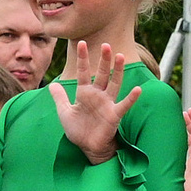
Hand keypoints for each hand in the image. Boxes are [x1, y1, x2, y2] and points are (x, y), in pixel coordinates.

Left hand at [49, 41, 142, 164]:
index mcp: (84, 93)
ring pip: (113, 83)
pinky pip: (124, 105)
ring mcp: (107, 104)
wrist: (88, 147)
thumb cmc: (78, 130)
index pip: (83, 72)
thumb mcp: (64, 112)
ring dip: (117, 71)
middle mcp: (97, 95)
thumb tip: (51, 84)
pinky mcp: (114, 115)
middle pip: (101, 74)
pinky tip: (138, 89)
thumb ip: (59, 97)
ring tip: (120, 57)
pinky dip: (131, 98)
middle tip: (106, 45)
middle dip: (103, 60)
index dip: (83, 58)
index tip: (81, 43)